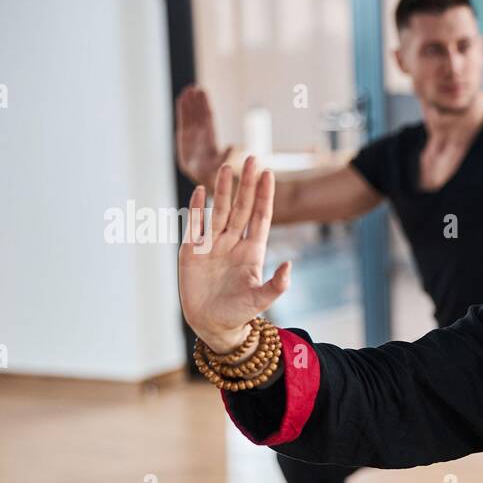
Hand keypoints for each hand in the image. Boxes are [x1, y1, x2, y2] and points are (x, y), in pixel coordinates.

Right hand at [175, 84, 233, 189]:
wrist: (203, 180)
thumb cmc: (213, 176)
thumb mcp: (219, 167)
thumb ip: (224, 157)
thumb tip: (233, 147)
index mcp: (210, 138)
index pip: (207, 118)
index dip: (204, 105)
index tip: (202, 92)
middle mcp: (202, 134)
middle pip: (199, 114)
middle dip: (196, 101)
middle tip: (194, 87)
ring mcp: (193, 135)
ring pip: (191, 115)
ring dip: (189, 103)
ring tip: (188, 88)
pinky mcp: (184, 138)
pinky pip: (183, 121)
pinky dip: (182, 110)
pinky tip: (182, 99)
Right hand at [179, 156, 290, 352]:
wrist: (212, 324)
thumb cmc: (239, 313)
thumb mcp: (261, 299)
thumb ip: (277, 284)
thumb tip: (289, 265)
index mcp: (253, 251)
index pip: (261, 217)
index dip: (265, 195)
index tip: (268, 173)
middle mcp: (234, 243)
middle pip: (242, 207)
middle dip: (247, 183)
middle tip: (252, 158)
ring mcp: (213, 245)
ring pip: (219, 211)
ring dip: (223, 189)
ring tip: (227, 166)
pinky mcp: (192, 251)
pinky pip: (195, 224)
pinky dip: (197, 208)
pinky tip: (200, 191)